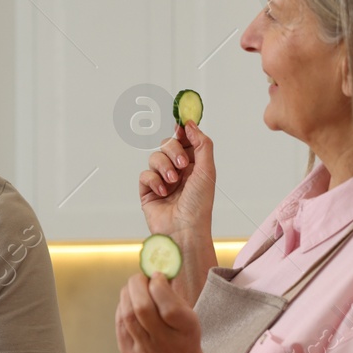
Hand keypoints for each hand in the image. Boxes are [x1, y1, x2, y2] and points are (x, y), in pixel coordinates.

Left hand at [116, 272, 207, 352]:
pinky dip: (122, 308)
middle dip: (137, 285)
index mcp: (186, 330)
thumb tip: (154, 269)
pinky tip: (128, 303)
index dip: (159, 286)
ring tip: (133, 288)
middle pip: (142, 309)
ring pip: (127, 316)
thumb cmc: (183, 338)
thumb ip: (173, 295)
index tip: (157, 276)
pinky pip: (120, 325)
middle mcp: (166, 343)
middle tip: (139, 278)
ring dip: (127, 295)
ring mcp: (146, 352)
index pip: (169, 306)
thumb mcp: (189, 318)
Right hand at [140, 121, 216, 299]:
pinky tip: (163, 193)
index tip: (180, 124)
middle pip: (168, 144)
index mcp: (195, 164)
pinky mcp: (148, 191)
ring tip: (172, 182)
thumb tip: (190, 123)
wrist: (184, 230)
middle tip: (183, 164)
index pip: (184, 139)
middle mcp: (178, 170)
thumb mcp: (208, 169)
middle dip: (174, 151)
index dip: (182, 131)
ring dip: (164, 167)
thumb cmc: (199, 205)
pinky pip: (144, 174)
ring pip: (154, 157)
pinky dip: (153, 181)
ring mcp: (162, 180)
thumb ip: (201, 143)